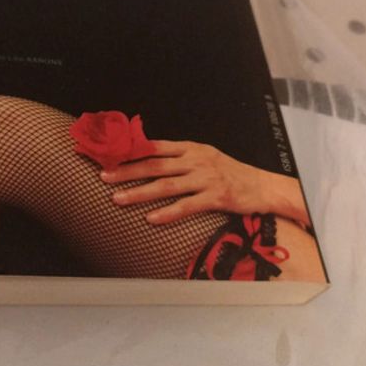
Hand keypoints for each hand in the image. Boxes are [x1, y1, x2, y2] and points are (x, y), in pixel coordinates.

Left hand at [100, 140, 309, 225]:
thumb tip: (148, 160)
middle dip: (126, 171)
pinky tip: (151, 219)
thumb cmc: (230, 174)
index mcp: (190, 148)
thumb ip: (179, 158)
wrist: (262, 186)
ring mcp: (205, 178)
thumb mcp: (204, 157)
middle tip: (104, 177)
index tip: (108, 156)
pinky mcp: (216, 197)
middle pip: (155, 165)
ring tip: (119, 199)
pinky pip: (187, 206)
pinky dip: (168, 213)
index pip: (154, 147)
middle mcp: (196, 160)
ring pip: (166, 185)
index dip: (130, 151)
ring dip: (139, 192)